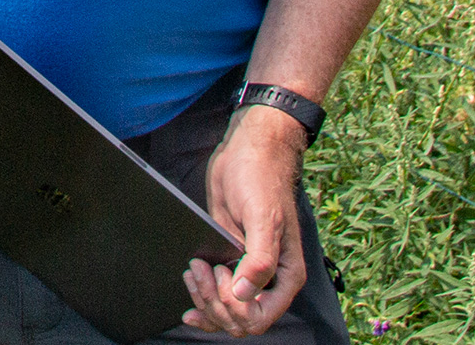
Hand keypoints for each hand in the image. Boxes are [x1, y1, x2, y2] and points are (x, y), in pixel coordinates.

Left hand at [183, 106, 309, 335]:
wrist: (247, 154)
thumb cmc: (261, 180)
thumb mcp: (264, 218)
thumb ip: (260, 259)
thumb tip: (246, 294)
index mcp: (285, 275)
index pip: (259, 318)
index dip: (234, 309)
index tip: (220, 276)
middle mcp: (268, 280)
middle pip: (238, 320)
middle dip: (214, 303)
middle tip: (199, 269)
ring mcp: (247, 273)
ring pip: (224, 312)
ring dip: (203, 300)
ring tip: (192, 270)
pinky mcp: (229, 262)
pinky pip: (215, 295)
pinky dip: (200, 296)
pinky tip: (189, 282)